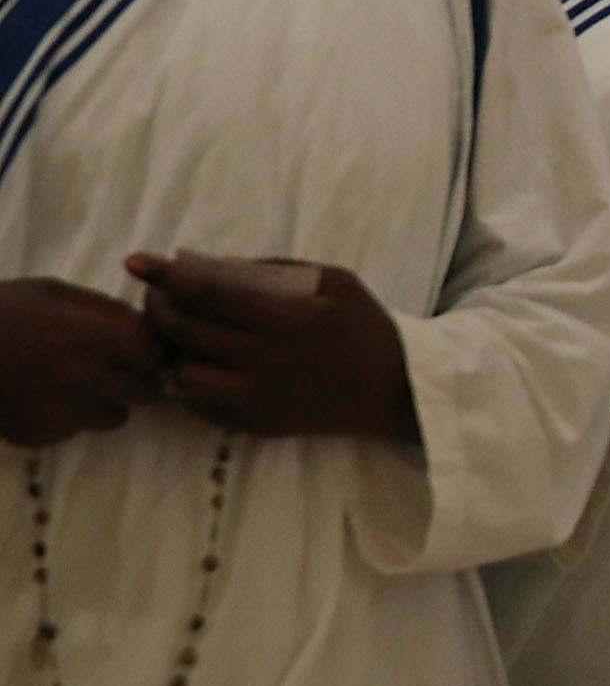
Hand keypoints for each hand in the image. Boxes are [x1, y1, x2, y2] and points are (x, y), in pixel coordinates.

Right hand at [0, 277, 161, 445]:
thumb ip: (106, 312)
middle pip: (146, 391)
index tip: (140, 345)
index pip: (156, 354)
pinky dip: (71, 417)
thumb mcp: (54, 293)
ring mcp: (63, 412)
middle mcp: (86, 378)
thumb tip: (147, 327)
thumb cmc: (1, 311)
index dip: (152, 349)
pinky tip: (46, 397)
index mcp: (94, 336)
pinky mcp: (39, 435)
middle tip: (115, 367)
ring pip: (116, 417)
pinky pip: (77, 431)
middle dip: (137, 378)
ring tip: (76, 382)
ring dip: (107, 402)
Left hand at [127, 253, 419, 440]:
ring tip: (184, 337)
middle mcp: (261, 359)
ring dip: (174, 351)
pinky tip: (205, 366)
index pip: (206, 291)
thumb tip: (216, 266)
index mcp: (282, 318)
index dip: (166, 273)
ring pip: (183, 373)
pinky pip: (200, 406)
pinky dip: (191, 383)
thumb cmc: (364, 327)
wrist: (395, 390)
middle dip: (159, 306)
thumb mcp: (335, 281)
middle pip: (184, 330)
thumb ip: (275, 271)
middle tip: (159, 295)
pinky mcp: (254, 424)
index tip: (137, 261)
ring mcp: (255, 397)